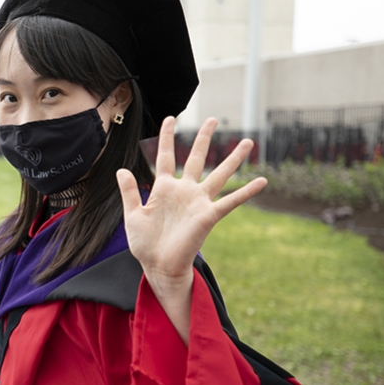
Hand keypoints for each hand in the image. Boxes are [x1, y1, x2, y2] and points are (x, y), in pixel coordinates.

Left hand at [116, 117, 265, 339]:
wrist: (157, 266)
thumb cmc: (144, 244)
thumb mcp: (132, 215)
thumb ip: (129, 192)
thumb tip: (121, 169)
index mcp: (163, 189)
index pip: (166, 156)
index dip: (168, 137)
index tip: (171, 118)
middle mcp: (184, 191)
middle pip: (196, 158)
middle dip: (204, 138)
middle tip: (213, 119)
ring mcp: (198, 202)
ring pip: (219, 175)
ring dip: (233, 159)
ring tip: (247, 142)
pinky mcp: (208, 216)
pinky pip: (230, 201)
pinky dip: (246, 191)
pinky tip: (262, 180)